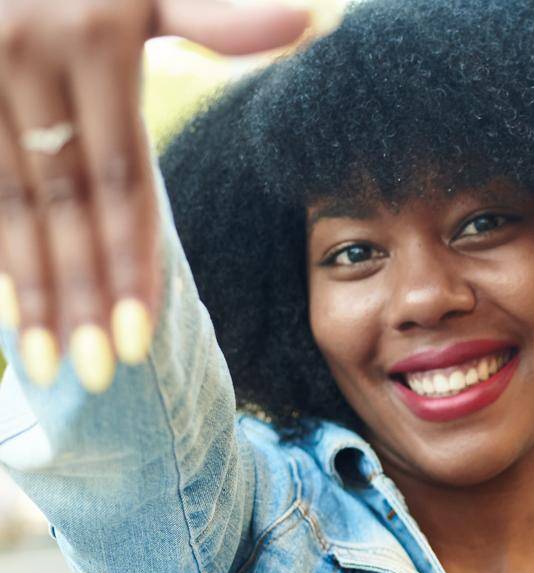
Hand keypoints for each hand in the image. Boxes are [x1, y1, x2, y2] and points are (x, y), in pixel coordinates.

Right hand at [0, 0, 309, 390]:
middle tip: (98, 377)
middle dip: (80, 297)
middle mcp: (29, 57)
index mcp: (96, 41)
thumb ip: (211, 17)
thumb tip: (307, 24)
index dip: (130, 261)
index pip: (121, 179)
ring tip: (51, 365)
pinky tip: (9, 313)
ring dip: (29, 290)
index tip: (139, 339)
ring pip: (10, 203)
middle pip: (65, 206)